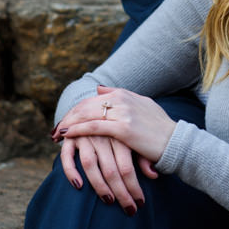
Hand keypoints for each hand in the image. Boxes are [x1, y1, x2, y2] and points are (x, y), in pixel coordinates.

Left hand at [54, 85, 176, 164]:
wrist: (174, 141)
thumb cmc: (158, 127)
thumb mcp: (140, 104)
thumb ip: (119, 96)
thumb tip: (99, 88)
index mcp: (124, 93)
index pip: (92, 99)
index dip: (76, 110)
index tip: (65, 120)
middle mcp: (122, 99)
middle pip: (86, 105)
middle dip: (68, 117)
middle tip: (54, 129)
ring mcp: (123, 112)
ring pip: (87, 114)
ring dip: (68, 124)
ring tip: (55, 134)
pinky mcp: (123, 128)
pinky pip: (94, 127)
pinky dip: (77, 130)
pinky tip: (66, 135)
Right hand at [59, 132, 157, 214]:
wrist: (100, 107)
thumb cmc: (123, 130)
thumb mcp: (135, 140)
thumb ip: (143, 156)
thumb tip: (153, 175)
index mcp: (121, 134)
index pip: (127, 166)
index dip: (134, 187)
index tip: (140, 203)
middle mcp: (103, 135)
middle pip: (111, 169)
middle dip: (121, 193)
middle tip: (130, 210)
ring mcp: (86, 135)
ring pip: (90, 165)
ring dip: (99, 186)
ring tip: (109, 201)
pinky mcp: (71, 137)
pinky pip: (67, 156)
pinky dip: (71, 171)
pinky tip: (79, 186)